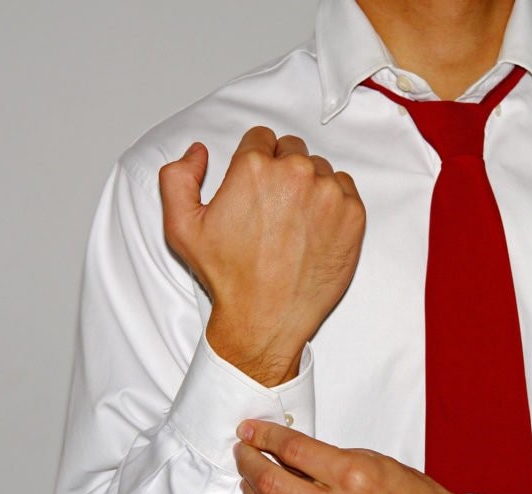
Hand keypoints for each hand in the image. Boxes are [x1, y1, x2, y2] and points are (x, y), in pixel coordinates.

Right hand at [159, 128, 365, 385]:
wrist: (267, 318)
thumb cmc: (229, 277)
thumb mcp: (182, 227)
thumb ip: (177, 177)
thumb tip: (199, 152)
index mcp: (255, 168)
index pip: (261, 138)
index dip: (255, 161)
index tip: (254, 186)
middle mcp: (296, 173)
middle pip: (293, 150)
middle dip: (282, 170)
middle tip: (273, 207)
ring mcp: (329, 193)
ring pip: (320, 170)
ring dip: (309, 186)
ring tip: (293, 222)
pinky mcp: (353, 215)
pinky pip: (345, 189)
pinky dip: (333, 203)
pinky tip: (314, 229)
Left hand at [233, 419, 484, 493]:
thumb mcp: (382, 465)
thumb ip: (336, 461)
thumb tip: (296, 453)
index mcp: (354, 477)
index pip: (291, 449)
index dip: (264, 436)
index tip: (251, 429)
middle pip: (270, 482)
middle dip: (247, 461)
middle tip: (242, 450)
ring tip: (249, 479)